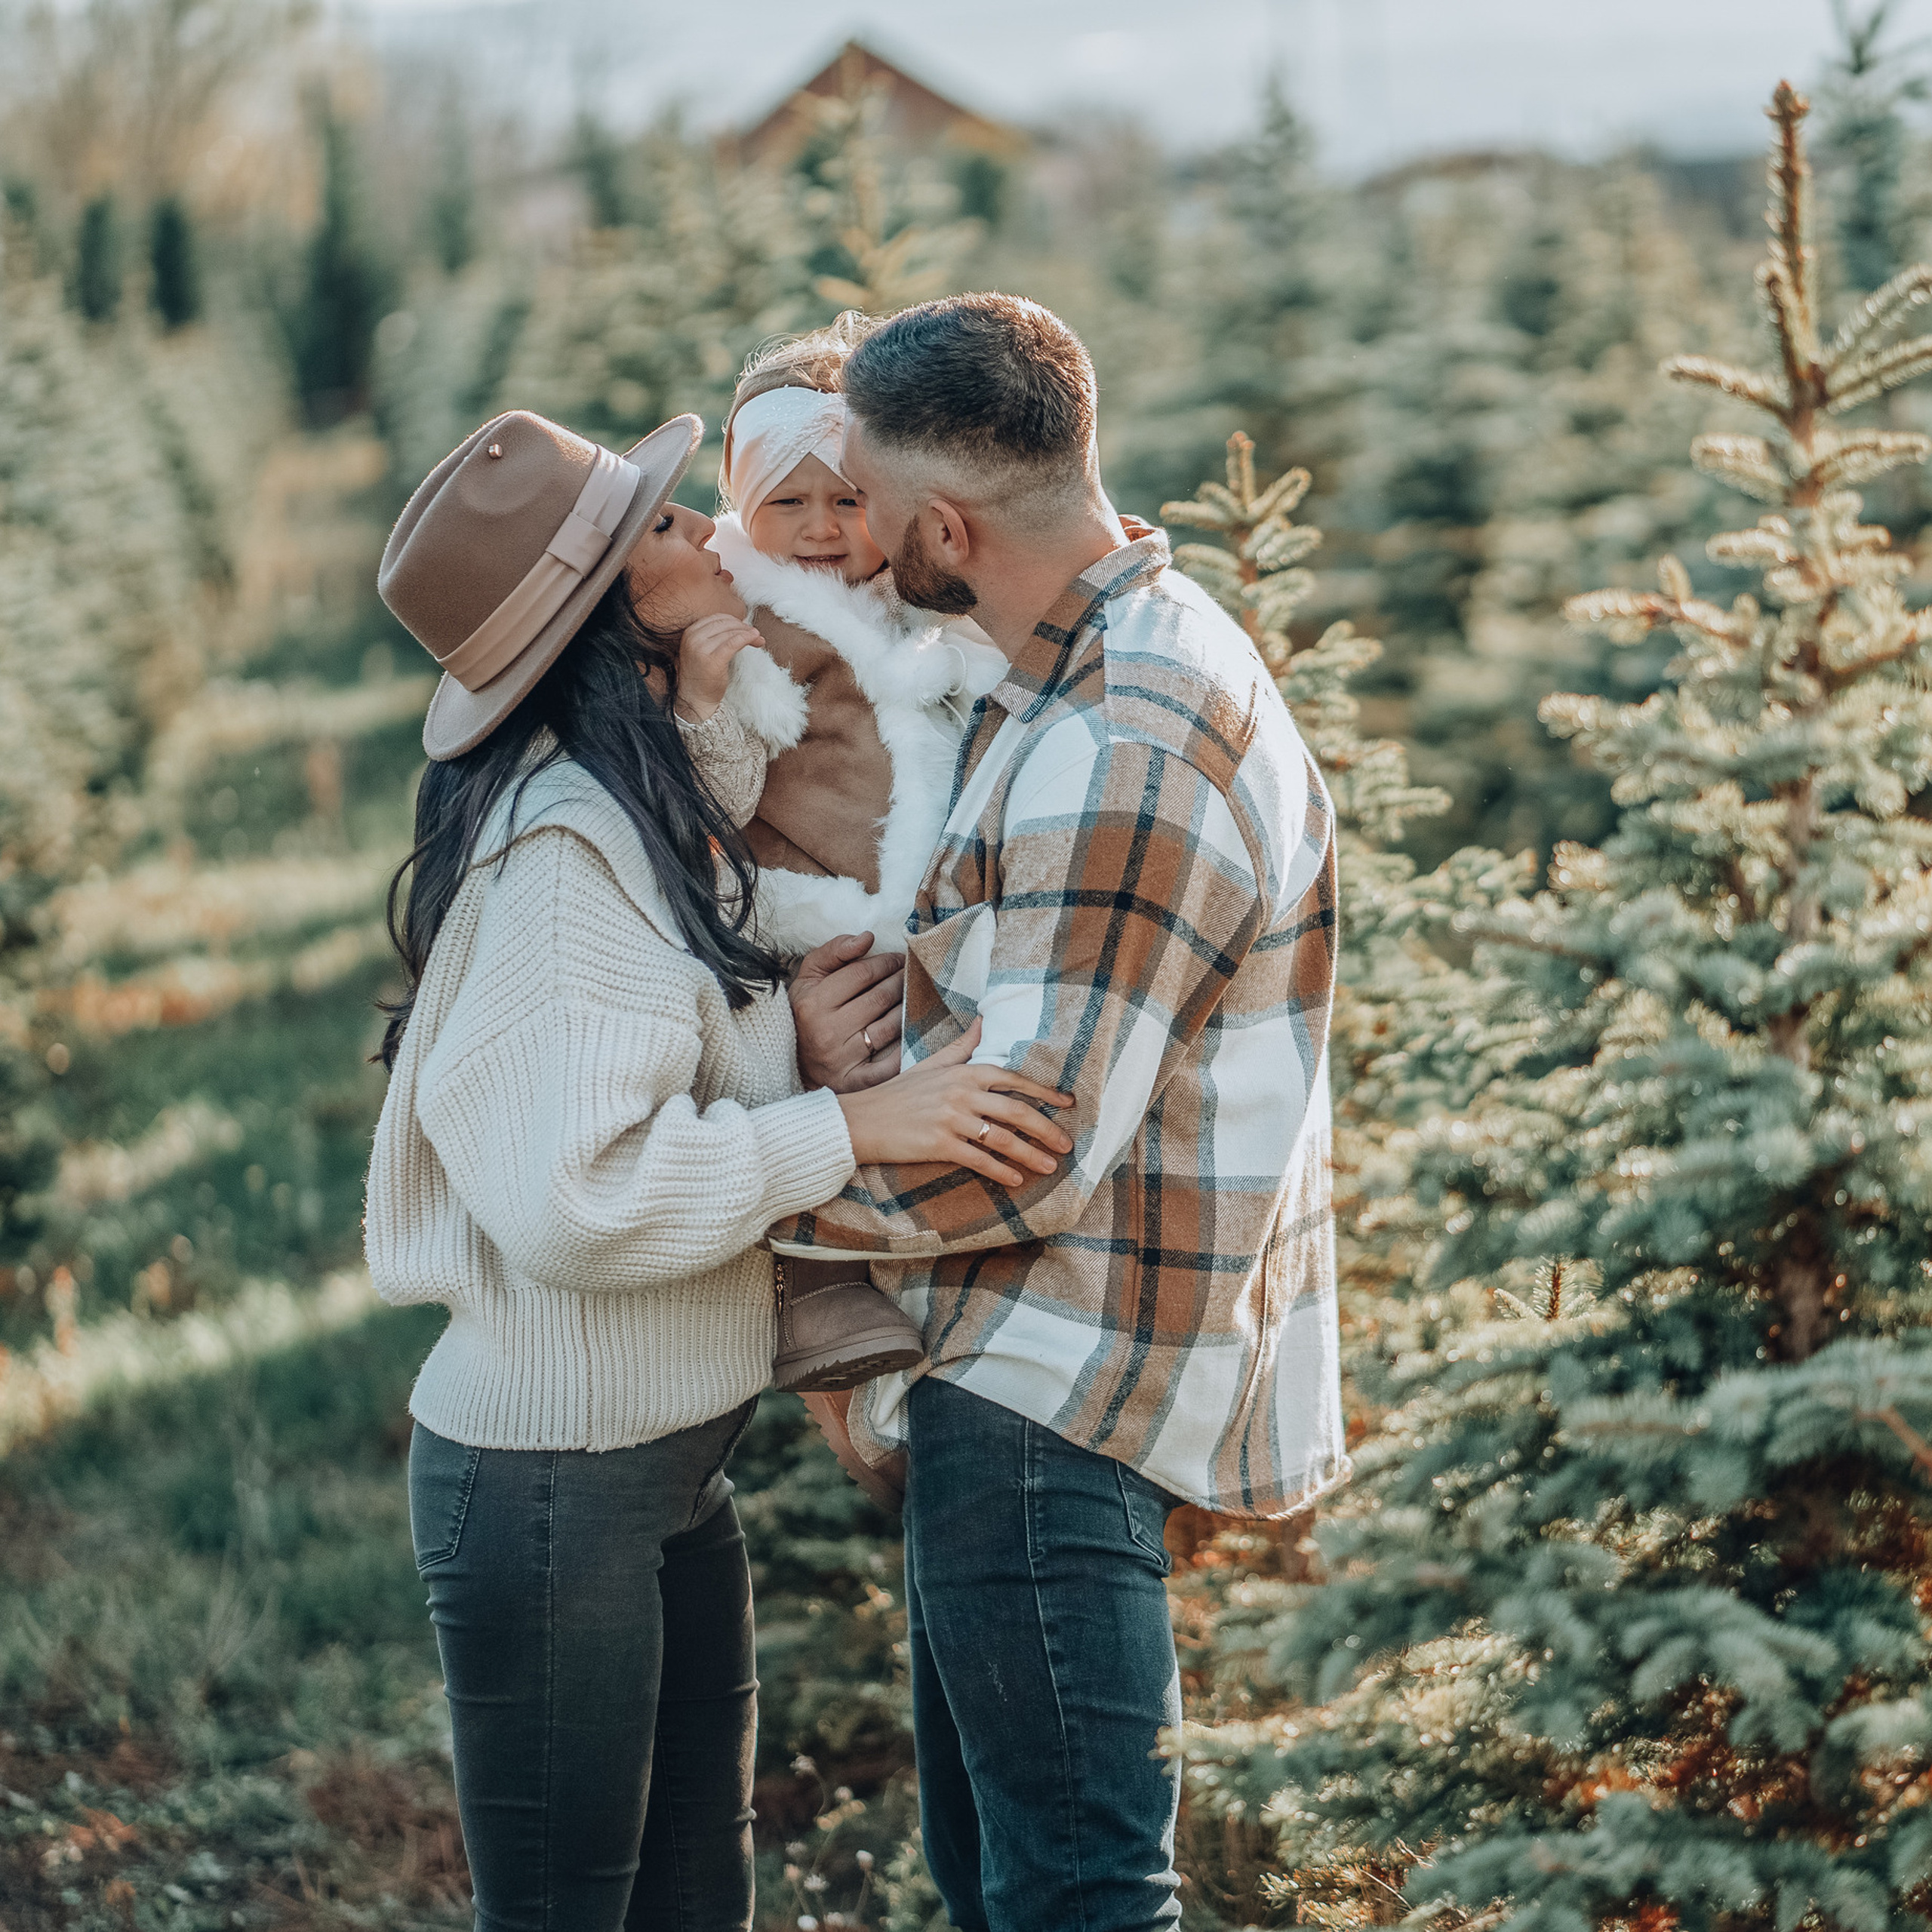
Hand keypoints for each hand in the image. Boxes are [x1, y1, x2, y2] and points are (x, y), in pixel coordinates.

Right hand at [675, 613, 761, 719]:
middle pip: (724, 623)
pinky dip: (747, 638)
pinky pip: (733, 643)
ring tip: (759, 640)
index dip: (734, 621)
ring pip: (730, 632)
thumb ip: (716, 637)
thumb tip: (741, 626)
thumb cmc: (703, 676)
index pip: (716, 618)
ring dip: (748, 633)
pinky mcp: (713, 659)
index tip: (746, 628)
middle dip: (743, 627)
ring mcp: (701, 648)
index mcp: (690, 633)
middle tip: (756, 634)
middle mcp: (693, 638)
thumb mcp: (704, 650)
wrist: (695, 699)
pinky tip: (756, 639)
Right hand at [791, 932, 904, 1091]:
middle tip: (911, 975)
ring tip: (913, 998)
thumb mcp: (809, 977)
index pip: (862, 974)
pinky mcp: (853, 1081)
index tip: (898, 959)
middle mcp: (827, 1031)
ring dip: (907, 1010)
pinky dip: (905, 1053)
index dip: (886, 963)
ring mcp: (841, 1059)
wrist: (789, 1060)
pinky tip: (914, 1036)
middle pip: (879, 999)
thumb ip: (835, 952)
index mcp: (815, 1002)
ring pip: (889, 1028)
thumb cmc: (805, 1012)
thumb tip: (867, 938)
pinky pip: (887, 1067)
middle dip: (900, 982)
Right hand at [837, 1022, 1074, 1187]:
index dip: (1044, 1093)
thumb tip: (983, 1020)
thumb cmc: (898, 1094)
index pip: (1013, 1079)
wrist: (861, 1120)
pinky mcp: (939, 1145)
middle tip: (1066, 1145)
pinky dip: (1001, 1171)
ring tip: (1050, 1166)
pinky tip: (1016, 1180)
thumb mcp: (931, 1064)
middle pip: (1016, 1111)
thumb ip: (962, 1046)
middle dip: (1046, 1129)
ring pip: (1003, 1138)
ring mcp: (951, 1119)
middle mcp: (961, 1093)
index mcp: (963, 1072)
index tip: (1067, 1104)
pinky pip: (979, 1159)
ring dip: (1030, 1155)